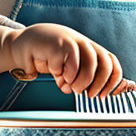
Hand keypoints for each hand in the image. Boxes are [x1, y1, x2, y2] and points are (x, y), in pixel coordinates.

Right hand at [1, 23, 126, 97]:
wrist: (23, 43)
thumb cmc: (48, 56)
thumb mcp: (67, 67)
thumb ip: (78, 77)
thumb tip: (89, 92)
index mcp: (88, 47)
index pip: (111, 61)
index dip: (112, 80)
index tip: (104, 95)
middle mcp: (83, 42)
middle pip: (103, 62)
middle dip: (99, 82)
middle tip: (89, 95)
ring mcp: (71, 41)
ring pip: (90, 63)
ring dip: (82, 81)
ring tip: (70, 86)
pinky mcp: (57, 44)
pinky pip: (66, 65)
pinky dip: (61, 74)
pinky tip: (54, 73)